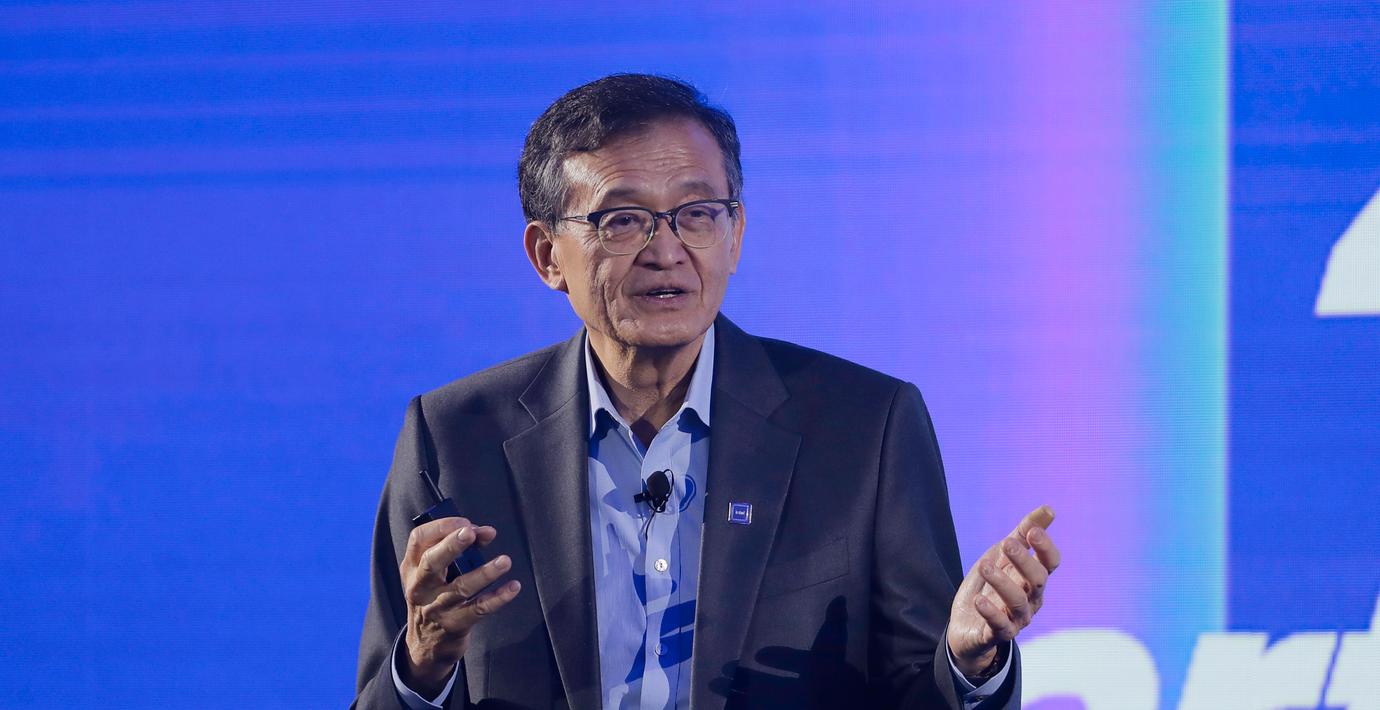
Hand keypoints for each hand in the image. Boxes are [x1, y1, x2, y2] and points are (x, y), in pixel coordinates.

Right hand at [400, 517, 521, 695]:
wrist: (425, 645)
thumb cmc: (434, 597)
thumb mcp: (434, 575)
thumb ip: (458, 551)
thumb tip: (486, 533)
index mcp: (412, 567)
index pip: (419, 539)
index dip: (442, 527)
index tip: (465, 523)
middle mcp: (420, 587)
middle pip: (432, 562)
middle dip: (451, 545)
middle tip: (471, 532)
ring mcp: (436, 608)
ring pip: (461, 587)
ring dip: (485, 573)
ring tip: (505, 561)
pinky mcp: (454, 625)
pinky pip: (478, 609)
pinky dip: (497, 598)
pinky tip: (513, 587)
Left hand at [946, 505, 1059, 677]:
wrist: (967, 626)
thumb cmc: (990, 585)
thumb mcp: (1002, 555)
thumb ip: (1023, 532)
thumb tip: (1049, 509)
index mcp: (1033, 577)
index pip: (1050, 563)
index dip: (1045, 548)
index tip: (1032, 531)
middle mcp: (1031, 599)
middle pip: (1038, 580)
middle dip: (1024, 561)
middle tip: (1007, 544)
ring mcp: (1016, 618)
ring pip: (1018, 602)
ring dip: (1002, 582)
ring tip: (984, 566)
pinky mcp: (997, 634)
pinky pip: (1000, 627)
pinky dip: (991, 613)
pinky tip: (979, 601)